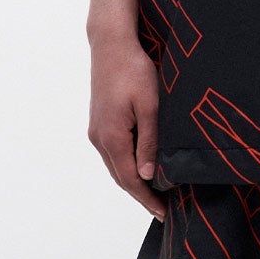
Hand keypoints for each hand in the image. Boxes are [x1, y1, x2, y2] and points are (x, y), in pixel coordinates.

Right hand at [89, 32, 165, 215]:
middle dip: (141, 196)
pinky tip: (141, 168)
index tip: (163, 214)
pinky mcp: (99, 122)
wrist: (111, 44)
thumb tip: (147, 176)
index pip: (130, 179)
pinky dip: (127, 166)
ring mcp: (96, 131)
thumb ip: (150, 143)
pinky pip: (113, 153)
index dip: (147, 199)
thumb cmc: (135, 70)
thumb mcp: (151, 106)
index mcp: (112, 137)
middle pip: (120, 177)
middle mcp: (99, 138)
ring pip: (115, 166)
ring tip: (155, 194)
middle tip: (162, 210)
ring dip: (133, 182)